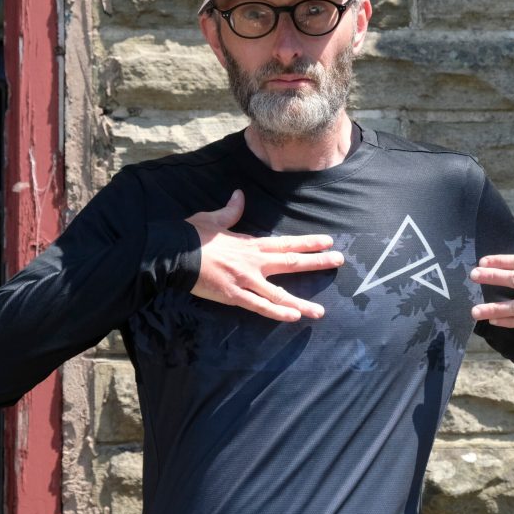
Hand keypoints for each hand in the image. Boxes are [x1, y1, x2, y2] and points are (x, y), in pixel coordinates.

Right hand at [186, 189, 343, 321]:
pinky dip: (278, 313)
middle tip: (339, 260)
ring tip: (321, 311)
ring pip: (280, 293)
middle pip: (292, 262)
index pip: (286, 243)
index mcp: (250, 244)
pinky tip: (294, 317)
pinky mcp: (235, 295)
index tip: (327, 241)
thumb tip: (239, 196)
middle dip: (317, 261)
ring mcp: (246, 280)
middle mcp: (254, 261)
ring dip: (302, 301)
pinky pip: (260, 306)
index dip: (308, 242)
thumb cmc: (192, 235)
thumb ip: (231, 211)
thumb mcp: (214, 218)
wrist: (174, 252)